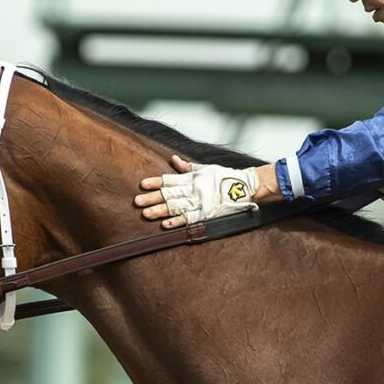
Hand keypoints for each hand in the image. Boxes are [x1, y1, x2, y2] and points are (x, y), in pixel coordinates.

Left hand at [134, 155, 259, 228]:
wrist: (245, 186)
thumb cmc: (225, 176)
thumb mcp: (206, 168)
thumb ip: (188, 167)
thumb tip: (173, 159)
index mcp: (192, 178)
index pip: (170, 180)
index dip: (156, 182)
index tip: (142, 185)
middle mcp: (194, 189)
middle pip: (169, 194)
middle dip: (152, 197)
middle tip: (137, 201)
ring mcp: (200, 202)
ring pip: (176, 206)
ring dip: (160, 210)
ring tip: (146, 214)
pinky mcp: (207, 214)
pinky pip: (190, 219)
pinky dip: (177, 222)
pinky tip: (165, 225)